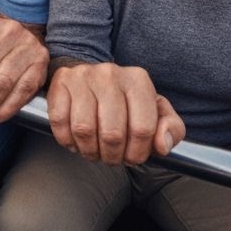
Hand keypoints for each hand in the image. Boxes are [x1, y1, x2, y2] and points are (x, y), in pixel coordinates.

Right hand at [46, 62, 184, 165]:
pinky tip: (76, 140)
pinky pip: (60, 122)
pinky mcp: (60, 82)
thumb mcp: (155, 111)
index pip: (143, 129)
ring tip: (94, 150)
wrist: (91, 78)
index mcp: (138, 80)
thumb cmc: (126, 102)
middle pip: (112, 133)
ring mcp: (83, 76)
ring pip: (84, 129)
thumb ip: (171, 129)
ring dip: (89, 151)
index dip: (137, 153)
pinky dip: (67, 140)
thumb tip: (162, 146)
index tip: (132, 157)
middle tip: (111, 157)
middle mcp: (110, 74)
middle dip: (112, 156)